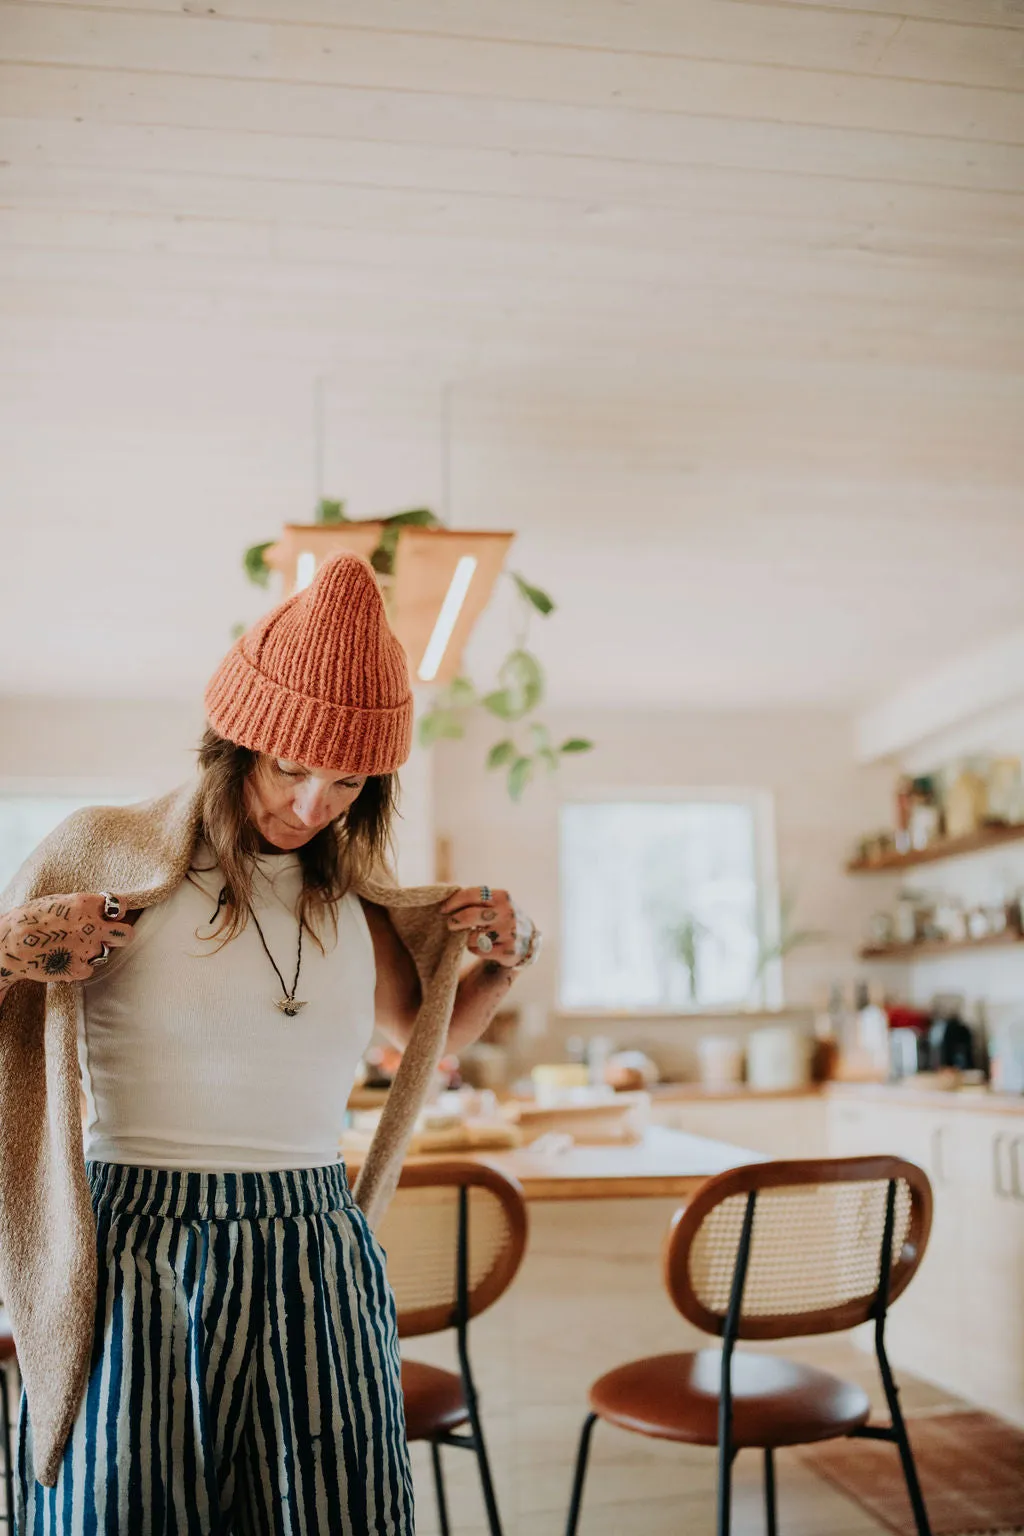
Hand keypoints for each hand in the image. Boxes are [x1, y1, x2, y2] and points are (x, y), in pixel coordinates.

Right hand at [0, 893, 134, 986]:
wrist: (9, 944)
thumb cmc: (29, 919)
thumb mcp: (58, 902)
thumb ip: (82, 907)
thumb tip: (99, 910)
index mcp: (86, 904)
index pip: (120, 905)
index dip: (117, 912)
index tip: (113, 915)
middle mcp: (92, 926)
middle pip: (126, 933)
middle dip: (120, 935)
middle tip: (109, 936)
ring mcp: (87, 949)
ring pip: (105, 952)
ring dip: (94, 951)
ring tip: (72, 948)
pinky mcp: (78, 969)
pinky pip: (89, 968)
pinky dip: (80, 966)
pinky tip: (64, 960)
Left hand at [440, 885, 537, 968]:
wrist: (527, 940)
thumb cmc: (501, 916)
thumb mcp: (494, 901)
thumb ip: (472, 896)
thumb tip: (442, 891)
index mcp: (502, 896)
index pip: (472, 895)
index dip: (453, 902)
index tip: (443, 909)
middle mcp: (507, 913)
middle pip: (469, 916)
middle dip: (454, 921)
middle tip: (450, 924)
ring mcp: (509, 933)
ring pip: (472, 937)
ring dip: (466, 937)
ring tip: (471, 935)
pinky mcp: (508, 951)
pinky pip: (479, 951)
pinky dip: (474, 949)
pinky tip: (481, 945)